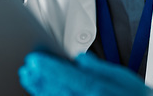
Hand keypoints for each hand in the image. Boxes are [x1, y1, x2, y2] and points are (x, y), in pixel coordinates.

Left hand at [19, 52, 151, 95]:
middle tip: (27, 67)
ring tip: (29, 78)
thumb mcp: (125, 78)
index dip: (50, 68)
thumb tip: (81, 59)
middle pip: (59, 90)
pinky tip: (41, 94)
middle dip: (40, 78)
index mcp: (101, 91)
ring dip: (40, 90)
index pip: (70, 77)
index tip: (34, 59)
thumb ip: (101, 69)